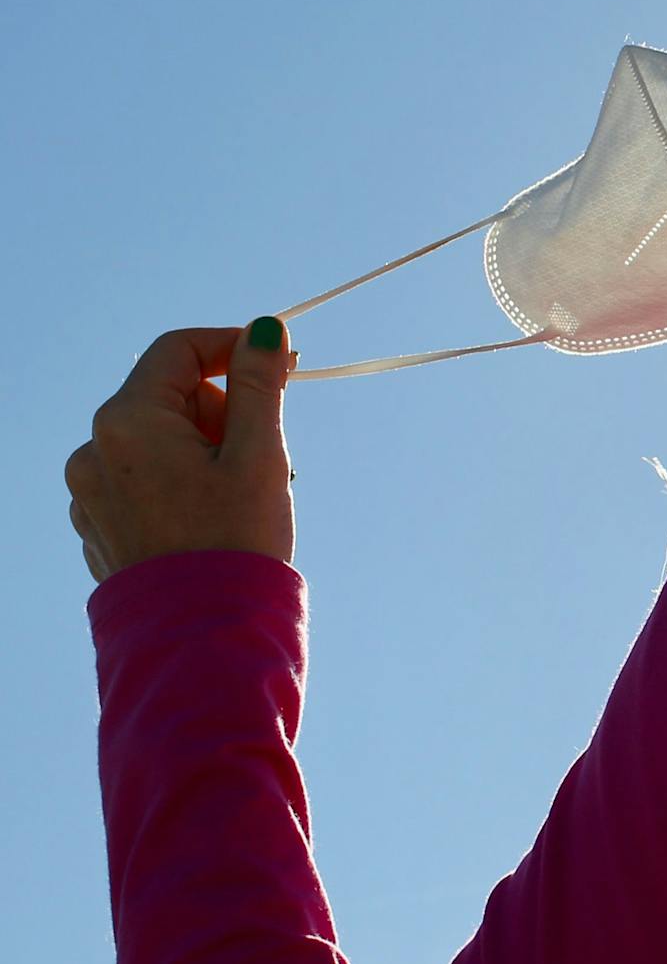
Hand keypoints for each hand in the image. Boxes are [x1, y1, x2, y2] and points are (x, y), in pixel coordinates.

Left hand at [65, 319, 298, 586]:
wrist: (202, 636)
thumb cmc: (236, 542)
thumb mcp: (259, 454)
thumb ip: (259, 384)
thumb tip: (265, 328)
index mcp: (129, 422)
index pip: (178, 350)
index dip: (232, 347)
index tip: (280, 363)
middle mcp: (94, 450)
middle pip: (168, 397)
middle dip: (223, 412)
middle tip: (268, 453)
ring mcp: (89, 492)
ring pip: (157, 441)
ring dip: (205, 450)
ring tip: (243, 495)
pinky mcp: (98, 527)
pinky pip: (142, 481)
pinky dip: (180, 484)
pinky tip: (211, 521)